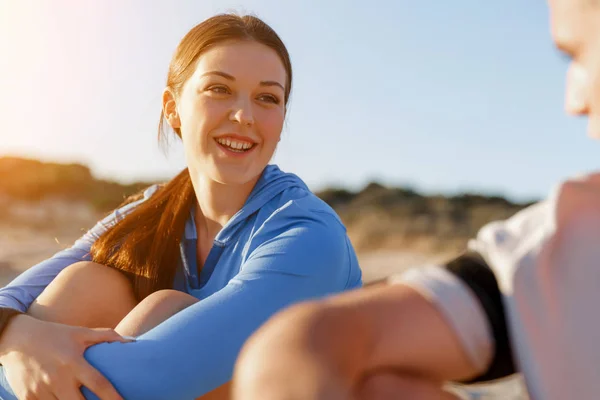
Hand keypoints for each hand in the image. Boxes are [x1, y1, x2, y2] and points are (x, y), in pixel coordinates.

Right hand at [0, 314, 131, 399]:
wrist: (17, 338)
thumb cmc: (54, 335)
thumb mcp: (80, 332)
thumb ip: (106, 336)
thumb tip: (132, 341)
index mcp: (73, 362)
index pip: (99, 384)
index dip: (113, 397)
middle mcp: (58, 378)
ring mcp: (41, 390)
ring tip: (80, 399)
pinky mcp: (27, 397)